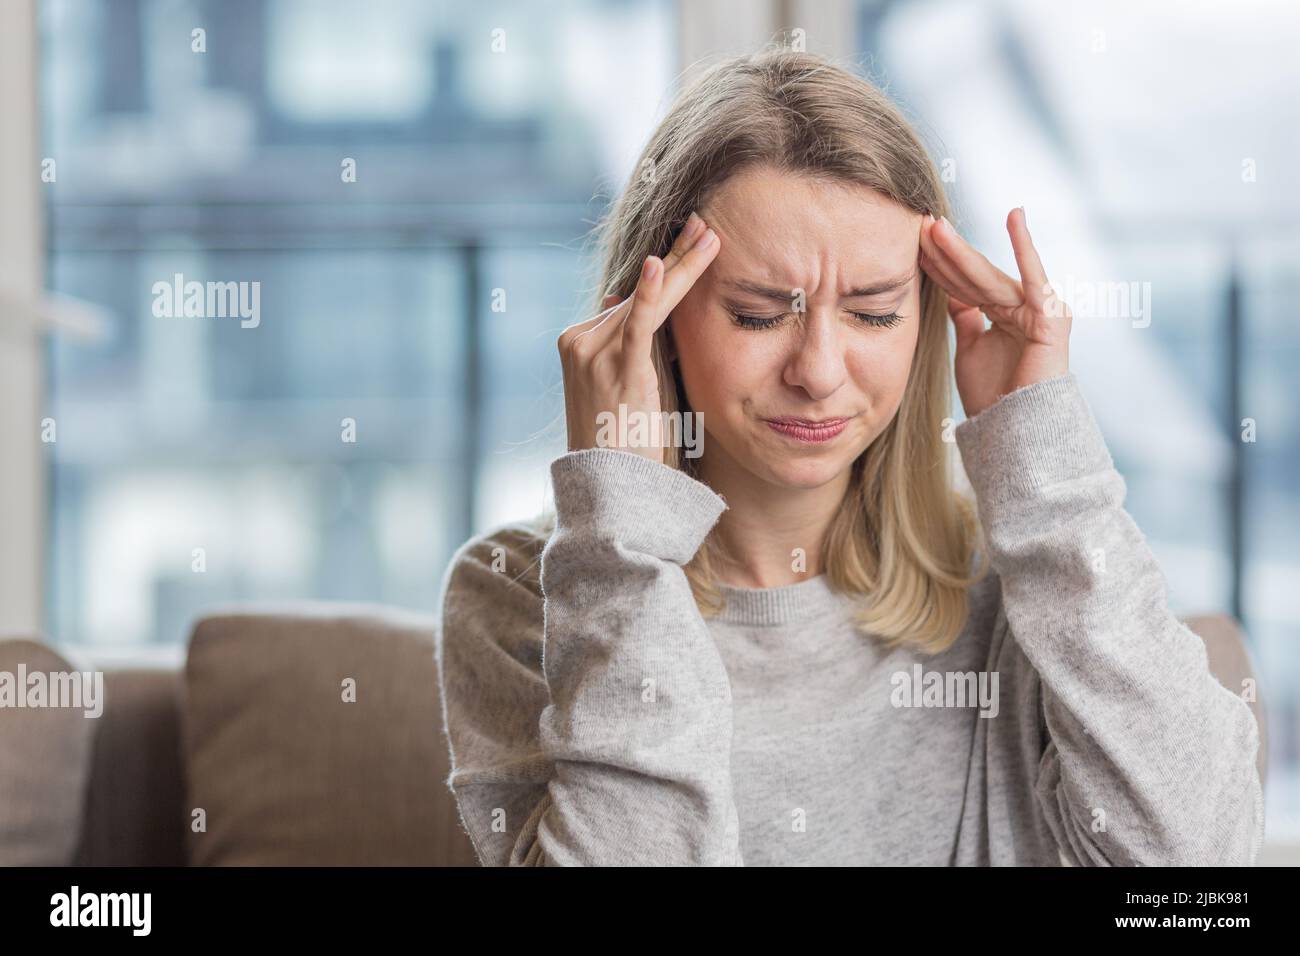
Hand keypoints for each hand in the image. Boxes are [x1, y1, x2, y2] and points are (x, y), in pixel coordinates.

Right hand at [557, 211, 720, 463]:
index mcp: (582, 343)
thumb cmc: (628, 444)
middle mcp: (581, 340)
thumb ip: (635, 345)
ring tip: (710, 236)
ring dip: (682, 266)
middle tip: (704, 224)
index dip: (664, 272)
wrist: (611, 488)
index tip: (690, 242)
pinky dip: (652, 292)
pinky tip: (660, 262)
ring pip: (647, 300)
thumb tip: (626, 298)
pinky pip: (637, 322)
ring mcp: (591, 351)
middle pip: (639, 292)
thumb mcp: (631, 385)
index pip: (631, 301)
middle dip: (676, 257)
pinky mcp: (614, 366)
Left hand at [919, 207, 1070, 418]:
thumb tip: (953, 293)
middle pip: (974, 275)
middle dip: (945, 252)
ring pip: (989, 276)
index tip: (914, 242)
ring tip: (936, 228)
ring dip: (960, 251)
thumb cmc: (992, 398)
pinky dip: (1025, 245)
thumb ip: (965, 317)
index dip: (939, 265)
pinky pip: (1034, 276)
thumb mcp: (970, 349)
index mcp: (1002, 315)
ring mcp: (1038, 309)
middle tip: (920, 224)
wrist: (1014, 432)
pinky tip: (1014, 214)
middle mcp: (1021, 307)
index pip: (964, 284)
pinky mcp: (1050, 316)